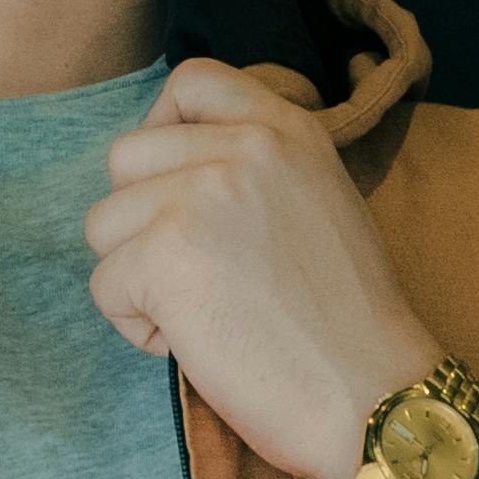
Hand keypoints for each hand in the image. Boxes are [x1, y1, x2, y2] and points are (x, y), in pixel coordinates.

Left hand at [84, 58, 442, 478]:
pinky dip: (138, 327)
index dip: (163, 131)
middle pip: (125, 159)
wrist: (375, 397)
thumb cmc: (348, 324)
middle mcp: (244, 147)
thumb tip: (173, 168)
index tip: (176, 187)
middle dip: (142, 223)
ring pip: (104, 224)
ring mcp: (202, 195)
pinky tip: (198, 344)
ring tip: (205, 314)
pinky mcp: (166, 254)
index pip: (191, 81)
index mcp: (288, 129)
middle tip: (201, 277)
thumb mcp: (319, 202)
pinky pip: (105, 285)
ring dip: (137, 279)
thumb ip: (256, 169)